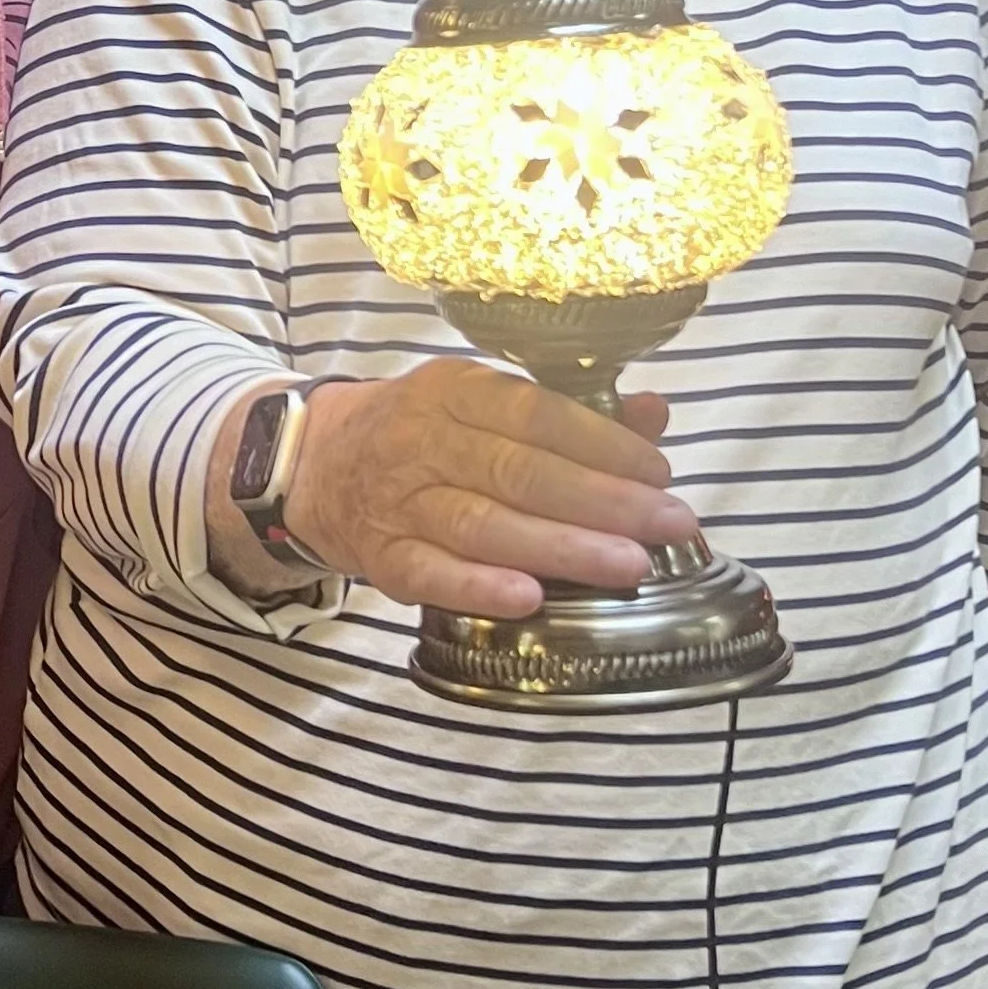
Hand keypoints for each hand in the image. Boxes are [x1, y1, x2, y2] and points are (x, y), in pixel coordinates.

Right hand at [279, 359, 699, 620]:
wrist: (318, 465)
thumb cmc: (425, 433)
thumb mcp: (484, 404)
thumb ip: (572, 413)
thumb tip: (654, 413)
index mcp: (456, 390)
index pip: (536, 414)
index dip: (603, 444)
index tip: (659, 472)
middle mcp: (425, 440)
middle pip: (520, 472)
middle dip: (603, 501)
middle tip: (669, 524)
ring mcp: (400, 501)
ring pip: (484, 524)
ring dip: (561, 547)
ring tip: (629, 566)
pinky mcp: (383, 557)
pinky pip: (431, 574)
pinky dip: (479, 587)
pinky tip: (532, 599)